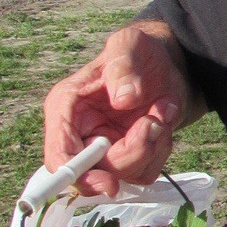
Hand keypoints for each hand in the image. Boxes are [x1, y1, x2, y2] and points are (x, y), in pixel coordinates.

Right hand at [42, 23, 191, 196]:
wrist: (166, 64)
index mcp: (66, 109)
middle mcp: (81, 134)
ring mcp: (106, 149)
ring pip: (126, 174)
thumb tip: (123, 99)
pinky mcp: (130, 157)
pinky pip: (146, 171)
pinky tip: (164, 121)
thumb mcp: (130, 44)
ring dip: (152, 147)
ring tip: (161, 111)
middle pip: (96, 173)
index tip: (109, 182)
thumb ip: (123, 65)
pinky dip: (161, 148)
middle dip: (132, 153)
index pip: (59, 157)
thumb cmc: (140, 52)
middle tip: (155, 122)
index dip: (79, 176)